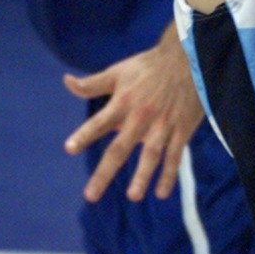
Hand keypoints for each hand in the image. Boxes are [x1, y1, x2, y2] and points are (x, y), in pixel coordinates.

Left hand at [63, 25, 203, 202]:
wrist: (188, 57)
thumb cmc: (148, 67)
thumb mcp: (118, 71)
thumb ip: (92, 83)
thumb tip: (66, 81)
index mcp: (123, 102)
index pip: (100, 121)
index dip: (85, 134)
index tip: (69, 148)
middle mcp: (141, 116)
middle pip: (121, 147)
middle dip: (105, 172)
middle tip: (91, 195)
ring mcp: (163, 124)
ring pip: (151, 154)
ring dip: (143, 175)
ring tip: (133, 196)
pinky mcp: (181, 128)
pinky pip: (175, 155)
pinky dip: (169, 174)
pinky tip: (161, 193)